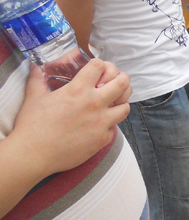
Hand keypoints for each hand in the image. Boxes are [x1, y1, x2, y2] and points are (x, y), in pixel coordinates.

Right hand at [16, 60, 130, 176]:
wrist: (33, 155)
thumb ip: (37, 80)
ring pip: (125, 106)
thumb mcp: (34, 98)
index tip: (98, 69)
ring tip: (114, 102)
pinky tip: (101, 124)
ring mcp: (101, 122)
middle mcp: (94, 103)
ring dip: (121, 102)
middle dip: (121, 79)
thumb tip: (35, 67)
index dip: (100, 65)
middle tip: (117, 81)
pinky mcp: (102, 138)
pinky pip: (114, 128)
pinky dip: (110, 124)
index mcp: (78, 90)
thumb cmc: (32, 126)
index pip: (100, 66)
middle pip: (122, 83)